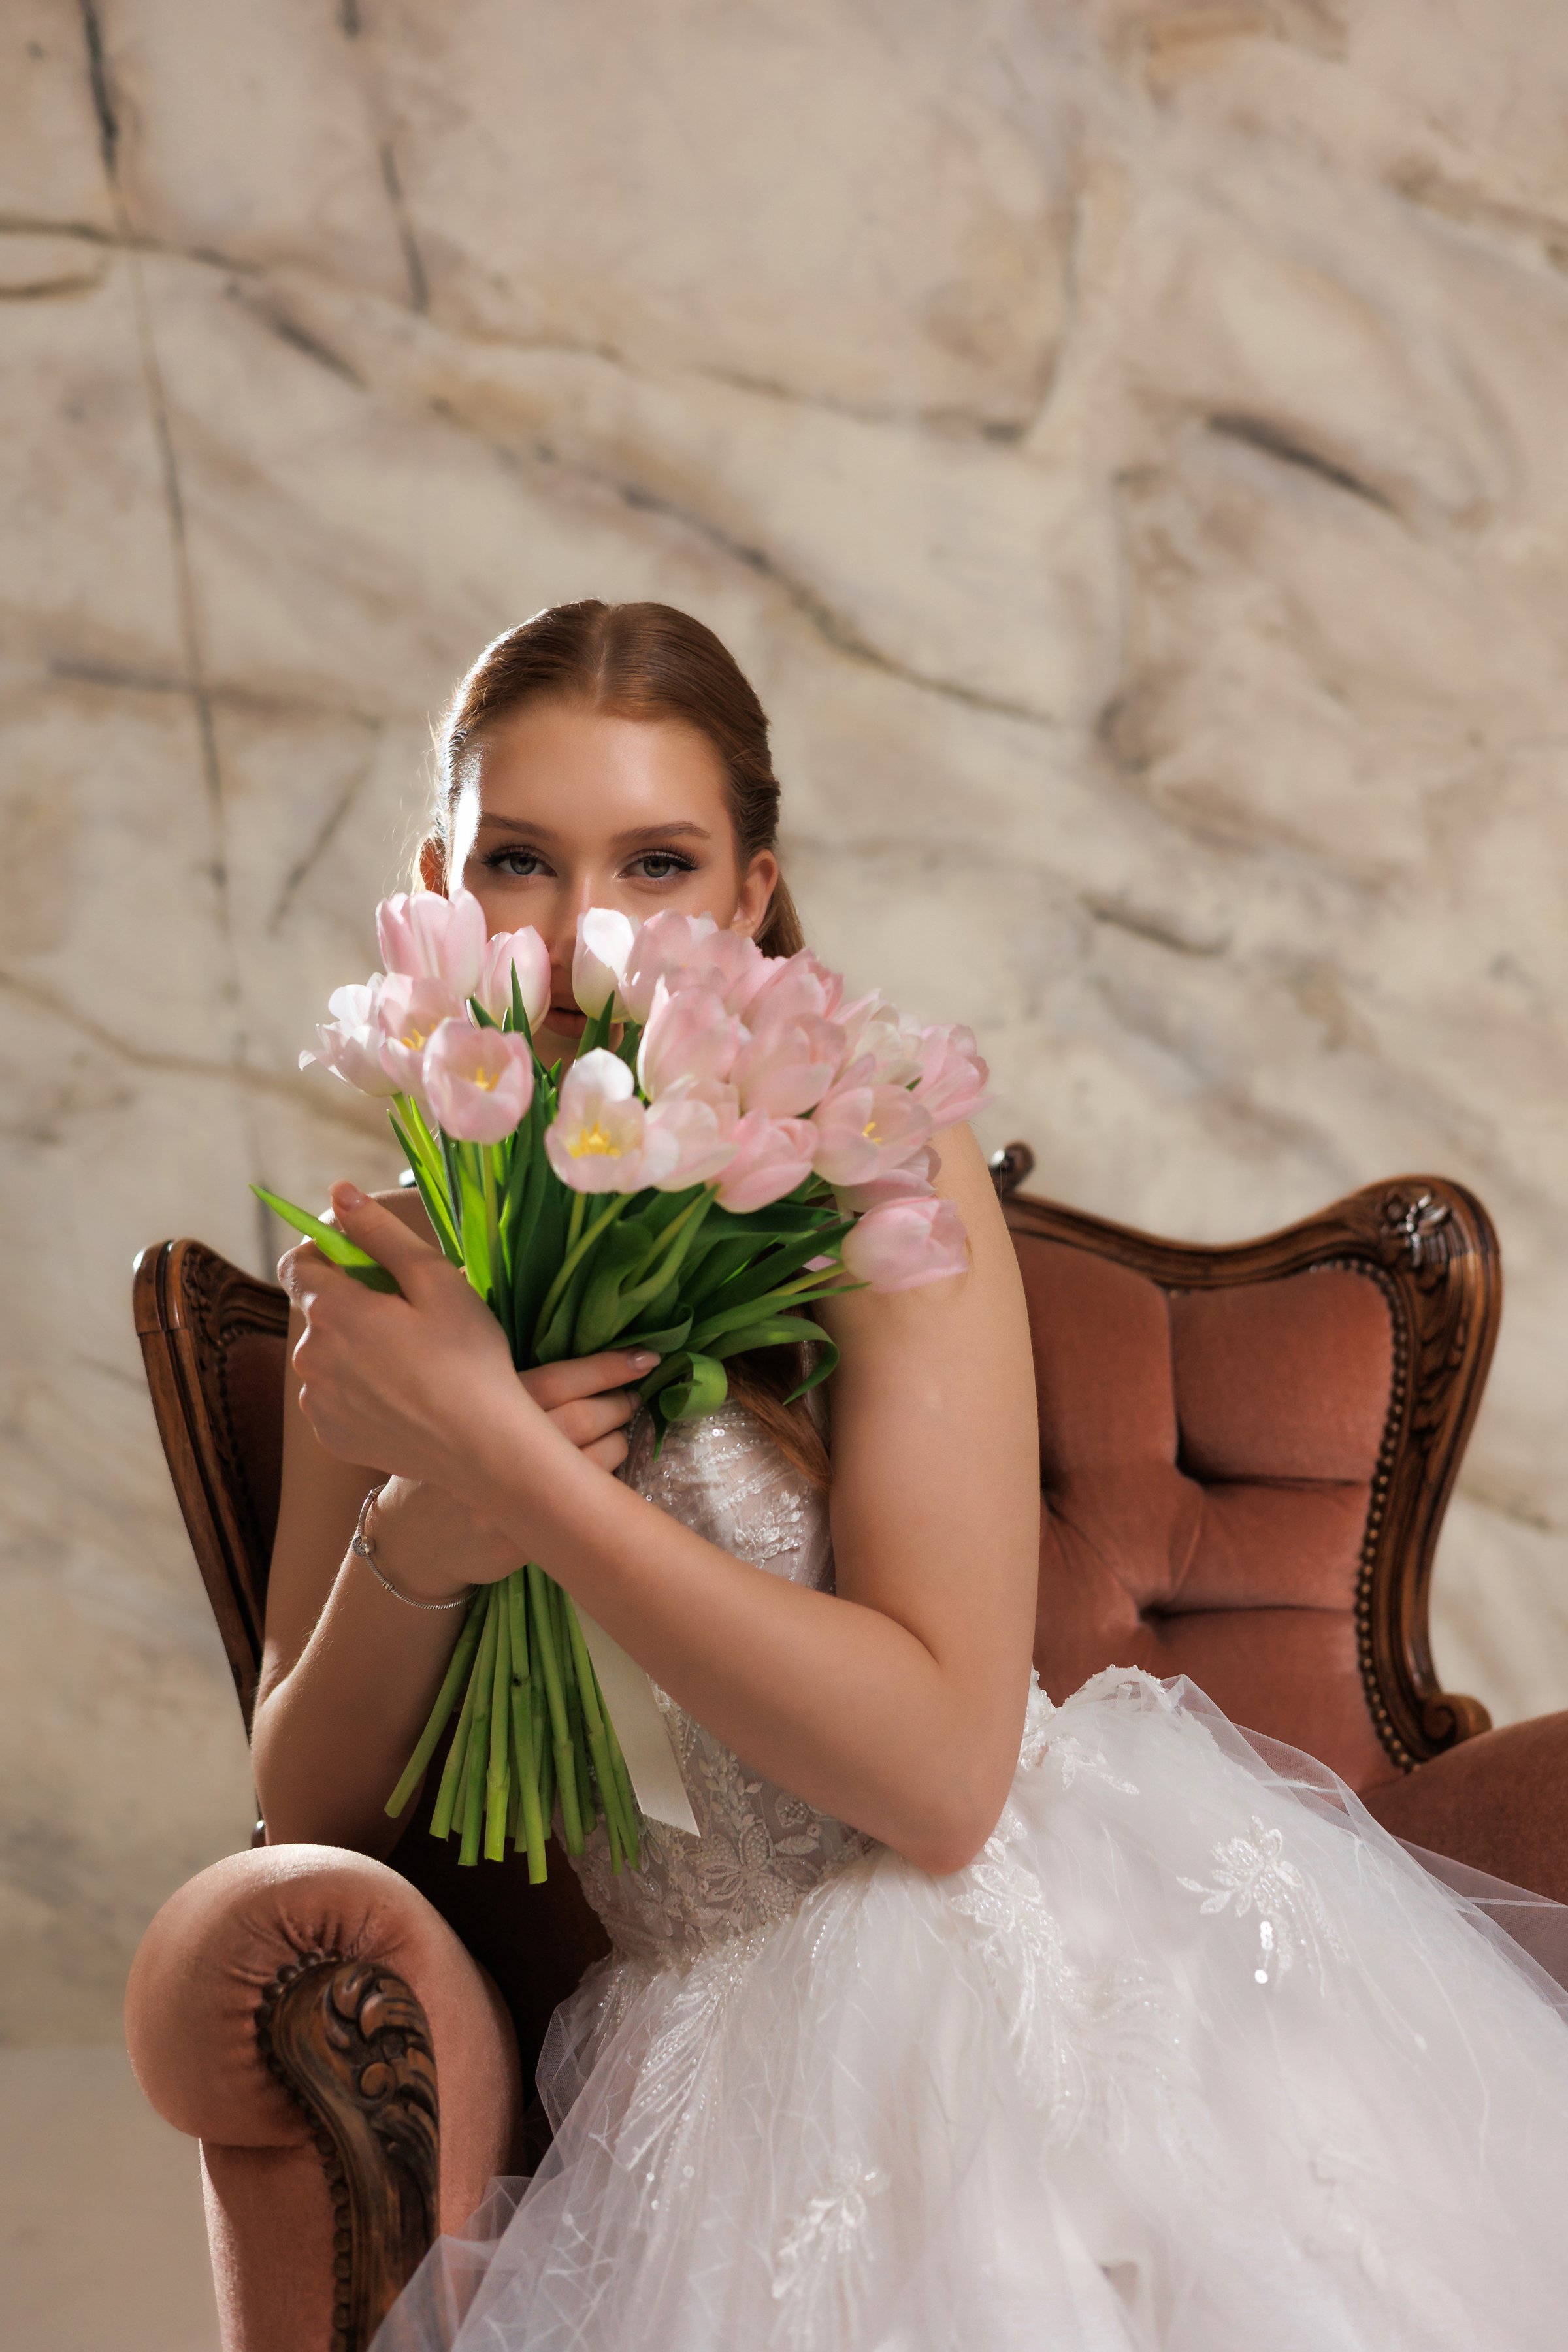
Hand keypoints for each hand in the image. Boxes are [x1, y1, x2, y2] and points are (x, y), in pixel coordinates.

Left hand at [281, 1183, 656, 1494]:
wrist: (484, 1448)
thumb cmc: (469, 1358)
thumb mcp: (435, 1280)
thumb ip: (380, 1233)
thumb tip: (338, 1191)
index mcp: (333, 1310)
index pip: (298, 1264)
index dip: (328, 1255)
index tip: (364, 1263)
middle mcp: (310, 1356)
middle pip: (318, 1312)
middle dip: (352, 1305)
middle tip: (410, 1319)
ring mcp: (317, 1401)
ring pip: (326, 1356)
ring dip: (354, 1350)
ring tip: (412, 1364)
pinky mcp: (329, 1435)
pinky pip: (333, 1398)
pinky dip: (358, 1392)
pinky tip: (402, 1399)